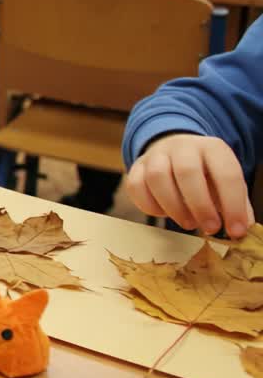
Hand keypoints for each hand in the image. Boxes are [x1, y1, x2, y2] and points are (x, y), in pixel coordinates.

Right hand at [124, 133, 253, 238]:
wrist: (174, 152)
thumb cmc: (206, 174)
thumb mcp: (226, 183)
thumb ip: (236, 205)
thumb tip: (241, 230)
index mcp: (213, 148)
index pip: (226, 173)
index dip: (233, 205)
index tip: (235, 230)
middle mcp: (183, 146)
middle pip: (187, 172)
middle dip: (200, 205)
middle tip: (209, 228)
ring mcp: (156, 155)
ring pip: (157, 177)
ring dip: (173, 207)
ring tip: (188, 223)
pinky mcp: (136, 167)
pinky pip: (136, 186)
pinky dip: (149, 205)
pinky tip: (164, 213)